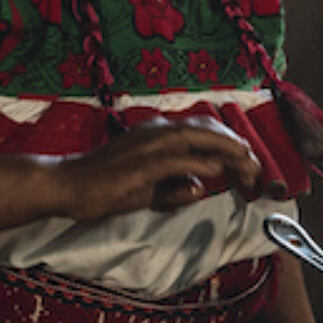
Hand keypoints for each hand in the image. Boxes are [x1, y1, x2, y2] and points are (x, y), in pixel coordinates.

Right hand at [55, 115, 261, 219]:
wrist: (64, 184)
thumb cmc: (102, 186)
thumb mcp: (147, 190)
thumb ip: (174, 188)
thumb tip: (201, 187)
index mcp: (159, 134)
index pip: (205, 132)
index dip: (232, 147)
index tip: (249, 168)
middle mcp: (157, 132)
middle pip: (210, 132)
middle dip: (238, 150)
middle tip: (257, 173)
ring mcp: (148, 145)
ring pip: (200, 140)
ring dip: (228, 154)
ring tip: (249, 168)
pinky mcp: (140, 163)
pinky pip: (178, 160)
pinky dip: (201, 164)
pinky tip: (218, 173)